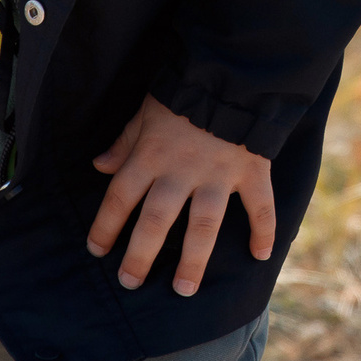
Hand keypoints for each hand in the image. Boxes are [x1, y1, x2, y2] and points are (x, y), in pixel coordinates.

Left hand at [86, 95, 275, 295]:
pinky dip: (263, 231)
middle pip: (156, 220)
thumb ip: (125, 141)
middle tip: (131, 282)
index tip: (97, 250)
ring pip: (202, 226)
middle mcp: (181, 170)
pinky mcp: (251, 171)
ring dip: (193, 261)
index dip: (105, 226)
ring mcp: (218, 175)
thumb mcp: (146, 111)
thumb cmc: (184, 90)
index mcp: (151, 155)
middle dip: (141, 255)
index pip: (120, 196)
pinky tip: (260, 255)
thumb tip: (99, 166)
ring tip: (184, 290)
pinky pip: (259, 206)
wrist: (232, 71)